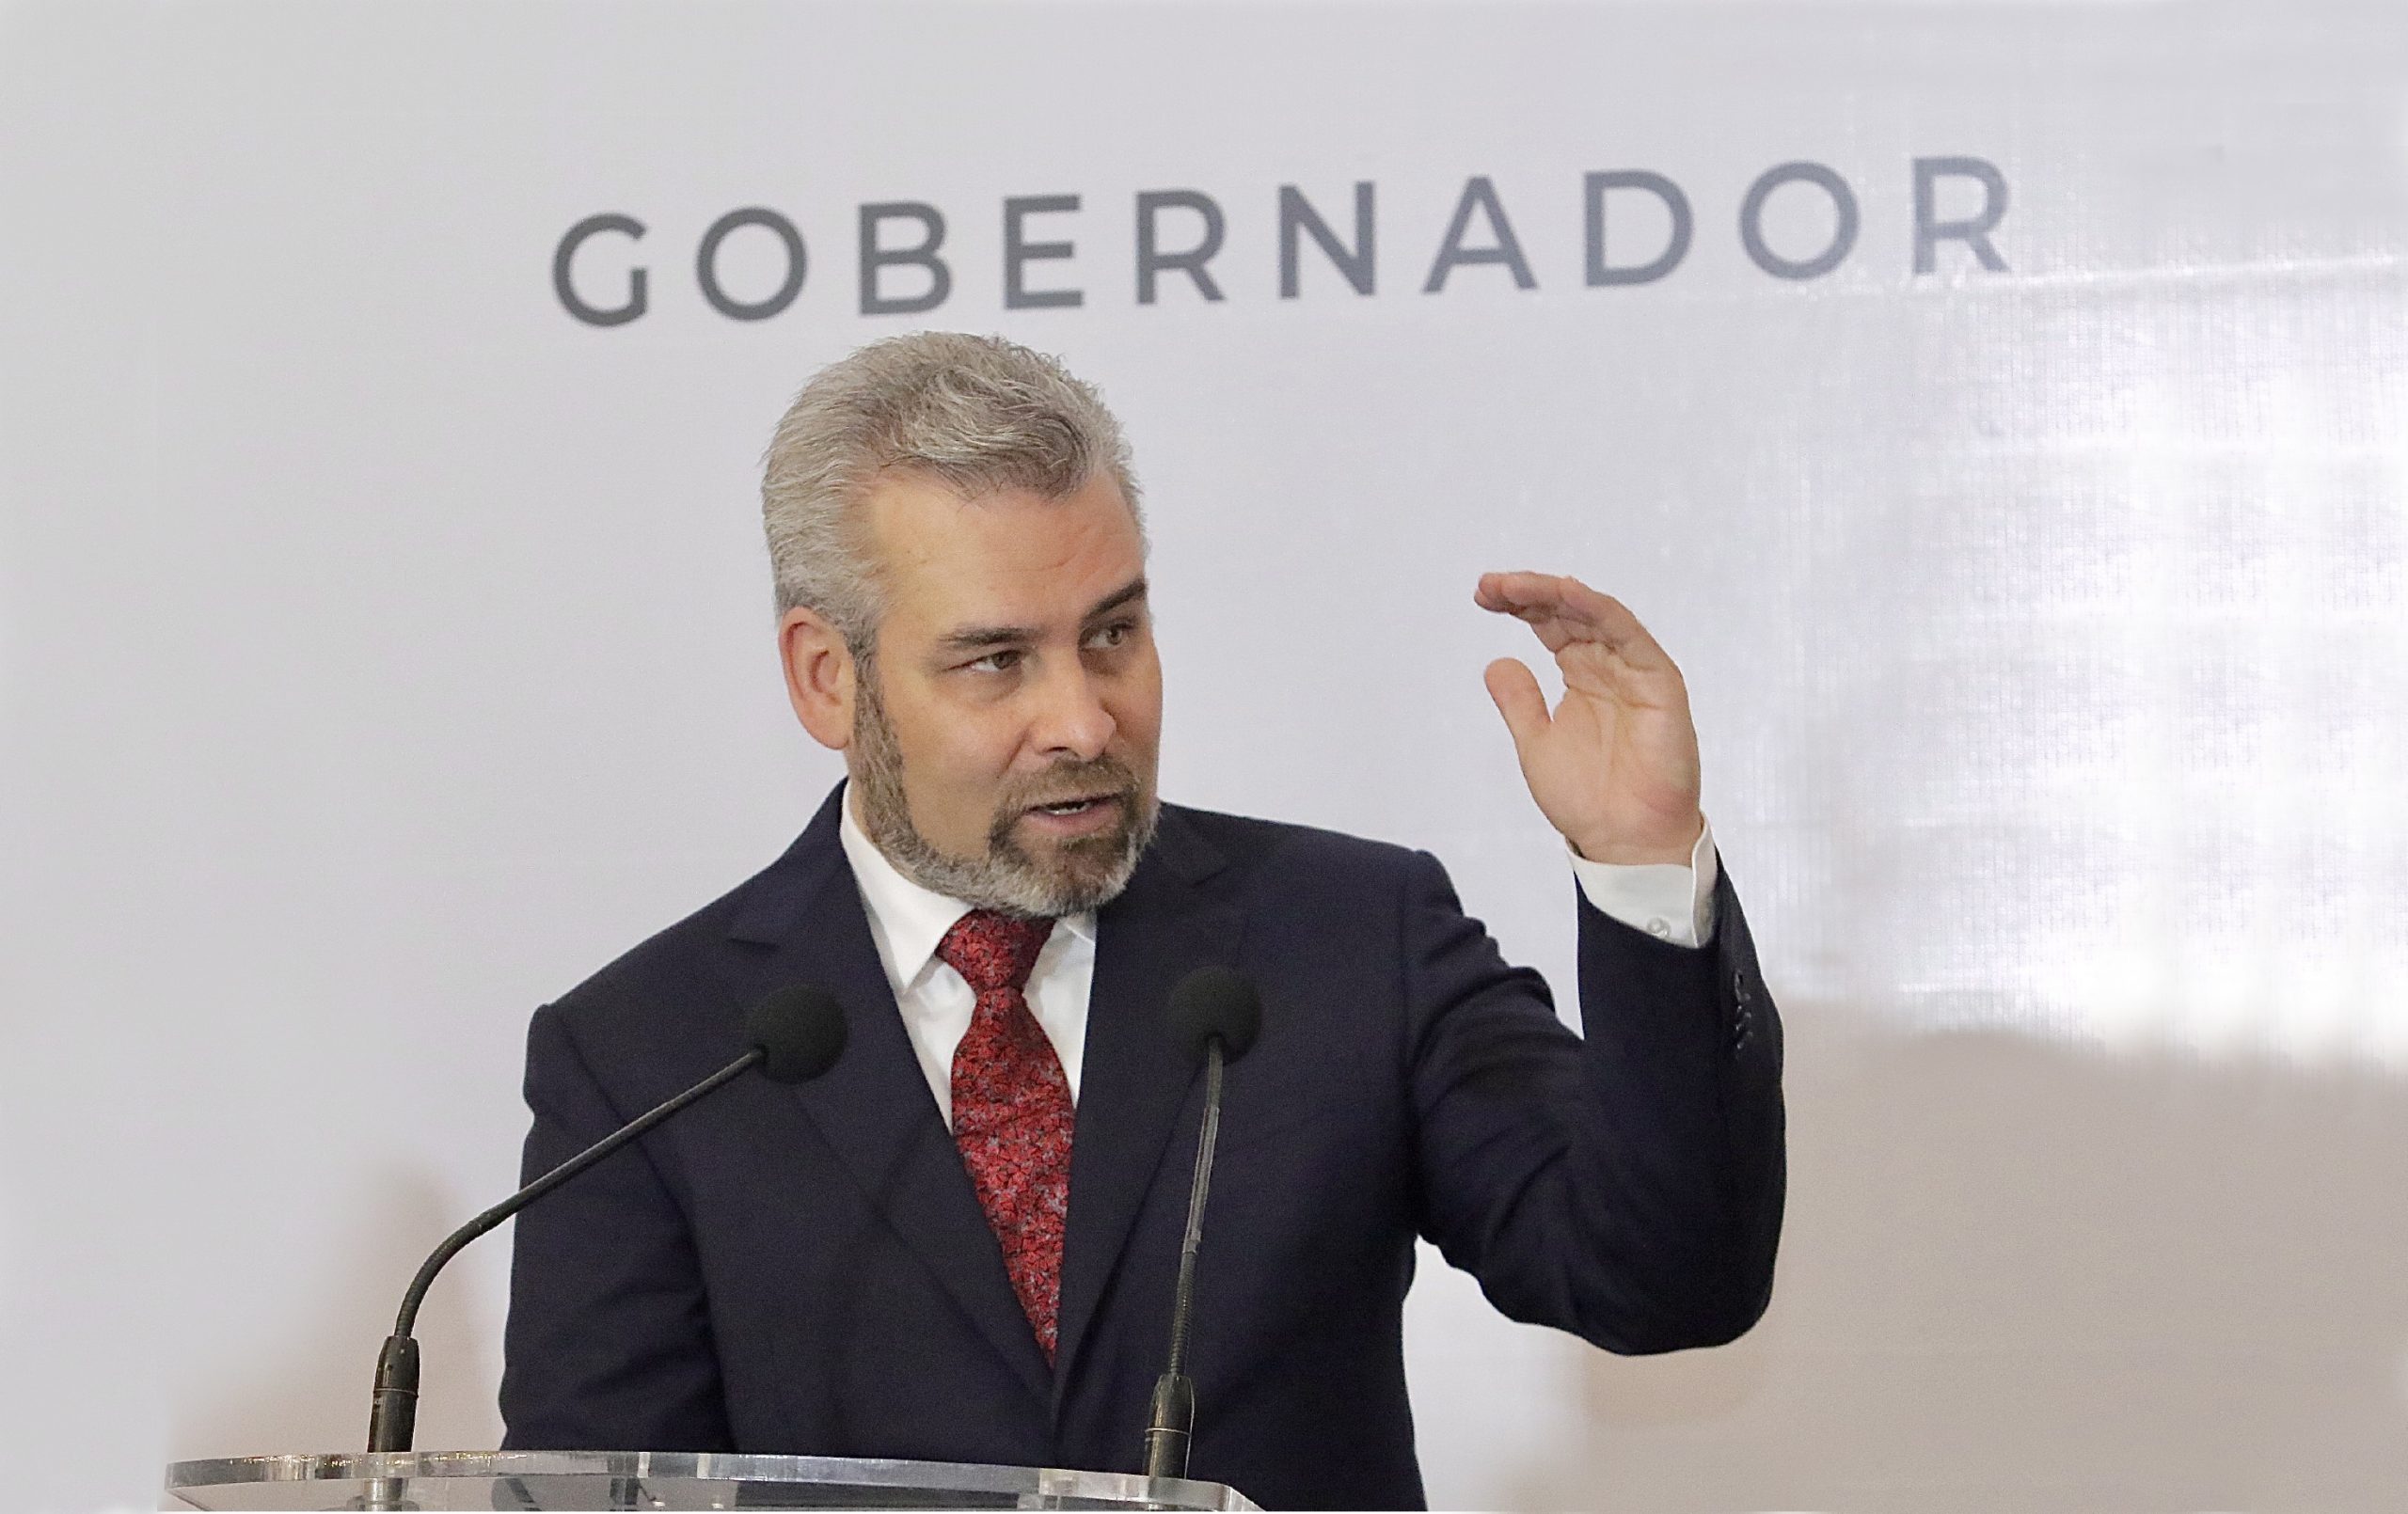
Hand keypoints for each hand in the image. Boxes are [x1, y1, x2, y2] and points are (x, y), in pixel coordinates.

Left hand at [1475, 572, 1703, 865]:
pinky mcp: (1660, 682)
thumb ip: (1519, 703)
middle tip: (1490, 586)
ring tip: (1515, 586)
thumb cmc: (1588, 799)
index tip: (1483, 595)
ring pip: (1596, 615)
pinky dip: (1598, 611)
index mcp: (1581, 674)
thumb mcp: (1536, 743)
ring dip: (1556, 594)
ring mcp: (1635, 670)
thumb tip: (1496, 662)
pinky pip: (1629, 636)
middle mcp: (1608, 665)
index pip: (1549, 624)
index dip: (1518, 604)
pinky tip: (1567, 594)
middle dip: (1529, 593)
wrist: (1625, 840)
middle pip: (1569, 612)